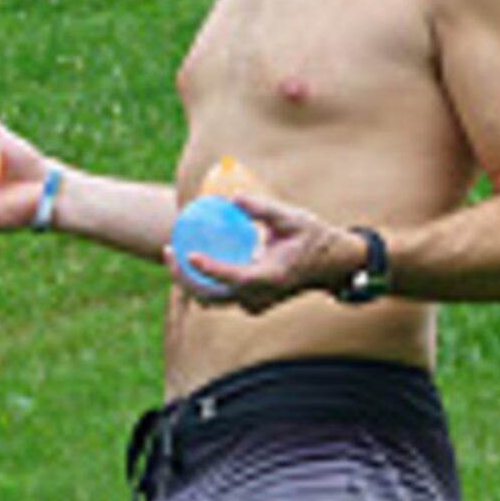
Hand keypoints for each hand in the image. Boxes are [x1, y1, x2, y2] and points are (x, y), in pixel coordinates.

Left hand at [179, 186, 362, 315]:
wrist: (331, 265)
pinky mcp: (251, 302)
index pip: (234, 278)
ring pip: (212, 299)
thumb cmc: (312, 237)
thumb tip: (232, 197)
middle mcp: (260, 296)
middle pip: (212, 296)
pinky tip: (189, 257)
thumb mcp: (292, 217)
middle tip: (168, 250)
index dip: (210, 269)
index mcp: (272, 277)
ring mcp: (255, 303)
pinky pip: (220, 294)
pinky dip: (202, 280)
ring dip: (188, 281)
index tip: (189, 254)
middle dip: (184, 278)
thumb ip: (263, 208)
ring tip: (171, 253)